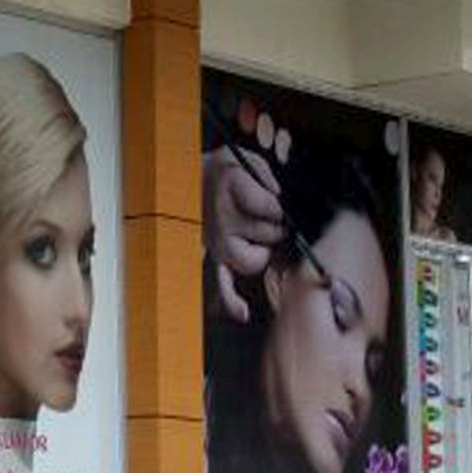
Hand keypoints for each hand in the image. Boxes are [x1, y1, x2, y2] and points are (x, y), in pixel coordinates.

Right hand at [203, 145, 285, 323]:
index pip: (273, 208)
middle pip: (269, 234)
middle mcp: (223, 217)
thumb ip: (268, 178)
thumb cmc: (223, 170)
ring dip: (264, 250)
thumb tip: (284, 200)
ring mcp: (217, 241)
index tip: (278, 202)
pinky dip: (231, 300)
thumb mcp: (247, 160)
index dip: (282, 208)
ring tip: (259, 236)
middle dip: (277, 226)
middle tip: (268, 213)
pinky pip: (221, 282)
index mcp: (231, 187)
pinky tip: (242, 312)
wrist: (188, 179)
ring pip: (254, 260)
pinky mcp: (214, 256)